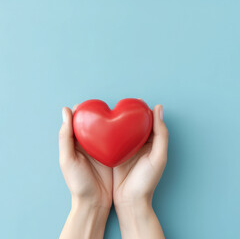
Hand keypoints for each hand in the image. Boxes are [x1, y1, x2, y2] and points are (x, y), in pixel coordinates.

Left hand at [59, 106, 111, 238]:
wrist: (94, 203)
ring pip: (108, 130)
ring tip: (122, 111)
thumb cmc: (78, 183)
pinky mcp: (113, 154)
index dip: (84, 110)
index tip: (92, 102)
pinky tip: (128, 127)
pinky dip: (121, 132)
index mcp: (76, 143)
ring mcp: (102, 149)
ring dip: (114, 121)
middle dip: (103, 113)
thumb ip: (65, 136)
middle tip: (113, 104)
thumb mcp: (67, 159)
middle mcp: (89, 143)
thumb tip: (66, 110)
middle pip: (96, 123)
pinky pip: (117, 140)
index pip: (79, 121)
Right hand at [113, 104, 168, 238]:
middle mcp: (137, 143)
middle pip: (131, 123)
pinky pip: (110, 139)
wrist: (130, 201)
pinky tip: (99, 125)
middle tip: (117, 103)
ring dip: (114, 120)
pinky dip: (106, 131)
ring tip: (106, 110)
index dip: (141, 110)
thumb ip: (161, 133)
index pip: (147, 121)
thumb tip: (158, 108)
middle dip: (125, 113)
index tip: (135, 100)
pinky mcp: (113, 154)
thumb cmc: (146, 181)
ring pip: (120, 129)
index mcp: (149, 142)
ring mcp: (124, 148)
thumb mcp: (158, 157)